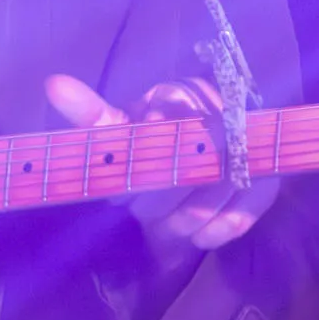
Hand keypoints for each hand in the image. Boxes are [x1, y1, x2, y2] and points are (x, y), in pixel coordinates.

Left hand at [45, 73, 276, 270]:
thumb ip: (89, 113)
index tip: (126, 190)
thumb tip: (53, 85)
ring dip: (183, 220)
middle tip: (142, 210)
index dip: (142, 168)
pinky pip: (239, 217)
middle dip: (158, 198)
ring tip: (166, 225)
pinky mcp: (265, 183)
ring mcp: (248, 150)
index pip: (163, 129)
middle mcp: (222, 115)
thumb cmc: (151, 144)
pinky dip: (213, 232)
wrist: (197, 163)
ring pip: (212, 194)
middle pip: (188, 166)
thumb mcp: (118, 130)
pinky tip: (197, 235)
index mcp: (181, 95)